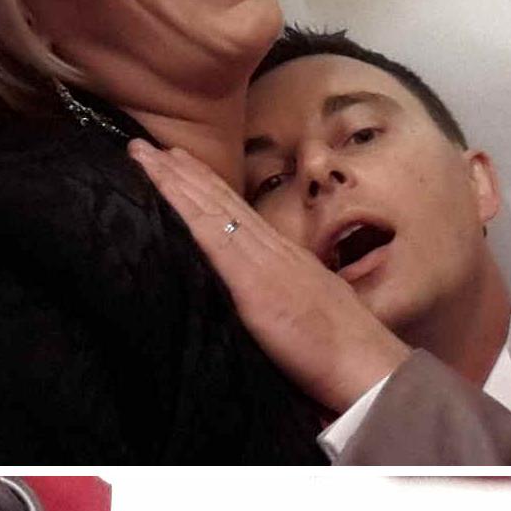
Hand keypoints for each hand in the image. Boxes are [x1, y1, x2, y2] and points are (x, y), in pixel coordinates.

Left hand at [129, 139, 407, 418]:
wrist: (367, 365)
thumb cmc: (345, 353)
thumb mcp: (311, 313)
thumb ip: (284, 300)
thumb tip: (264, 301)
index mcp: (286, 259)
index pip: (239, 214)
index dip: (207, 186)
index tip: (179, 163)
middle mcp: (273, 250)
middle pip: (221, 201)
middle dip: (183, 171)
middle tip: (146, 145)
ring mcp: (263, 262)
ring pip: (211, 209)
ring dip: (175, 179)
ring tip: (143, 155)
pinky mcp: (252, 284)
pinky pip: (212, 237)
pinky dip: (185, 208)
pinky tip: (163, 191)